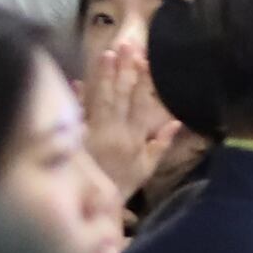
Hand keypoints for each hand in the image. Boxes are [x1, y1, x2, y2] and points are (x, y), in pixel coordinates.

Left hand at [81, 32, 178, 198]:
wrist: (96, 207)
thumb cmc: (122, 184)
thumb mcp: (146, 168)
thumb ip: (160, 144)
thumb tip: (177, 121)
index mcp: (133, 137)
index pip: (140, 103)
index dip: (142, 80)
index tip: (144, 59)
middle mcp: (115, 133)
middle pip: (120, 96)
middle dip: (123, 70)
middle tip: (126, 45)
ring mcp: (94, 135)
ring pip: (100, 101)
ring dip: (103, 77)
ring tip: (107, 54)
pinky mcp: (75, 139)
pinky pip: (76, 116)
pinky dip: (75, 100)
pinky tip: (75, 83)